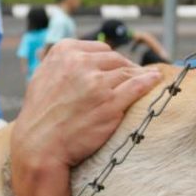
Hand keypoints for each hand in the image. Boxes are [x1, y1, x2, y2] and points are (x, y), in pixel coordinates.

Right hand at [12, 39, 163, 175]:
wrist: (39, 145)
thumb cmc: (40, 115)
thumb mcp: (43, 76)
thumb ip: (64, 63)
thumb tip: (85, 58)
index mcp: (64, 51)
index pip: (100, 50)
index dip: (111, 61)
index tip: (118, 68)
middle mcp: (80, 63)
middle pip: (116, 59)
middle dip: (127, 68)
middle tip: (135, 76)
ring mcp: (97, 83)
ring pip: (127, 72)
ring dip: (141, 74)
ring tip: (150, 77)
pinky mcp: (110, 103)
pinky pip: (137, 86)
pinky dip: (149, 81)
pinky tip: (156, 79)